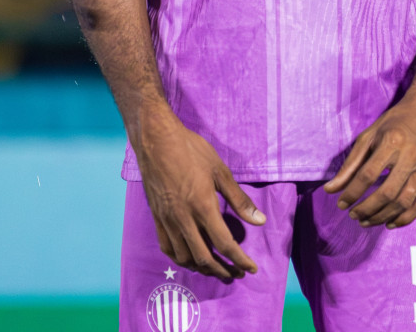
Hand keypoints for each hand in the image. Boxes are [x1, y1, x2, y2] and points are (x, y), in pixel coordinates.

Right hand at [133, 113, 264, 281]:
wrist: (156, 142)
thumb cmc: (192, 151)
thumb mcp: (221, 171)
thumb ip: (239, 199)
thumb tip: (260, 221)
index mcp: (202, 207)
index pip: (224, 244)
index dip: (239, 260)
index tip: (251, 269)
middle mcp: (183, 219)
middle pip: (203, 257)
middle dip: (222, 270)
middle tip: (236, 274)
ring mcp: (167, 220)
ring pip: (184, 256)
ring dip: (202, 267)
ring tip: (217, 268)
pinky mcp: (156, 218)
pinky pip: (167, 247)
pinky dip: (181, 258)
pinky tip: (190, 258)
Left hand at [323, 89, 415, 229]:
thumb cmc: (398, 120)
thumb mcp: (371, 134)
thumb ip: (351, 163)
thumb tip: (330, 189)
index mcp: (392, 142)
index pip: (367, 176)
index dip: (351, 194)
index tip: (341, 204)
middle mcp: (411, 156)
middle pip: (386, 193)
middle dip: (366, 209)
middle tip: (354, 215)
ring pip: (404, 202)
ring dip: (382, 216)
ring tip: (367, 221)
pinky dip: (406, 218)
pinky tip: (391, 223)